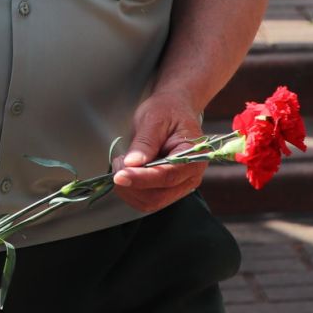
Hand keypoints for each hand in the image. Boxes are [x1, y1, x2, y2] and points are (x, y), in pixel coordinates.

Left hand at [111, 89, 208, 212]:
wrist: (175, 109)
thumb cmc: (168, 111)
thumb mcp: (155, 118)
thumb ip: (145, 142)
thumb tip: (133, 163)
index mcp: (194, 158)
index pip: (167, 176)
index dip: (142, 179)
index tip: (119, 176)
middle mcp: (190, 177)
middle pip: (158, 196)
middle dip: (132, 184)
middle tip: (118, 162)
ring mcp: (179, 186)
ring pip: (150, 202)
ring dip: (129, 189)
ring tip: (122, 163)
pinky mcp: (167, 189)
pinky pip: (147, 199)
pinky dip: (131, 190)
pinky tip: (127, 171)